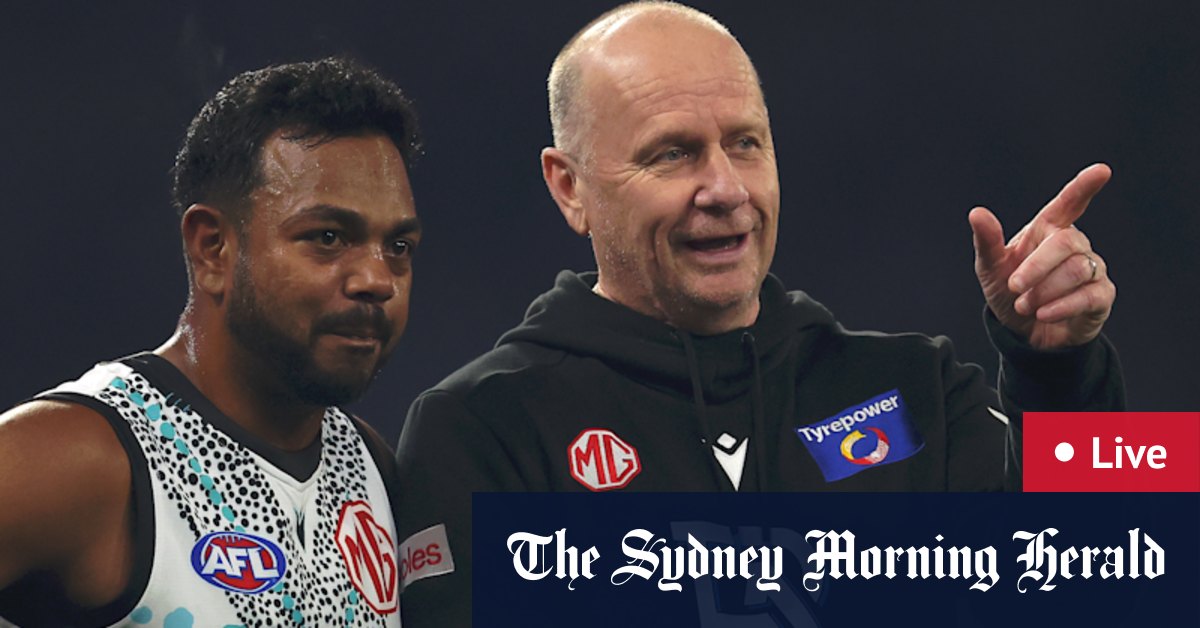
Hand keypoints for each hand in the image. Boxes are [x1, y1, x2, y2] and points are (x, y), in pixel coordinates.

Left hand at [969, 164, 1115, 349]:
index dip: (1084, 187)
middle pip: (1065, 242)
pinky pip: (1089, 296)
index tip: (1101, 171)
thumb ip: (986, 241)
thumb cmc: (1009, 292)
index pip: (1069, 203)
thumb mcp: (990, 268)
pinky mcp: (1102, 296)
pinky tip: (1043, 315)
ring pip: (1076, 270)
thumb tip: (976, 213)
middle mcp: (1074, 245)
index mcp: (1047, 230)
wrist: (1023, 332)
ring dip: (1043, 291)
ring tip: (1025, 305)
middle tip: (1014, 287)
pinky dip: (1061, 307)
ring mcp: (1092, 268)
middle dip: (1036, 267)